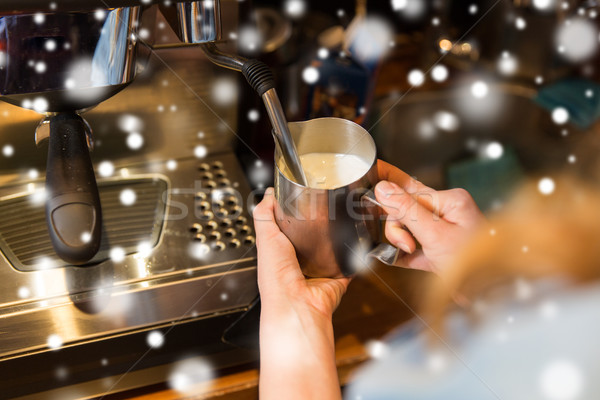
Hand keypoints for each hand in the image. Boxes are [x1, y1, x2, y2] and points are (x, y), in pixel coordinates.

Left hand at [253, 187, 349, 399]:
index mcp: (280, 252)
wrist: (296, 305)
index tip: (306, 196)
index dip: (296, 213)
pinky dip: (355, 255)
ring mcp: (319, 271)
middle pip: (312, 236)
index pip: (289, 227)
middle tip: (329, 205)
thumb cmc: (276, 278)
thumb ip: (264, 216)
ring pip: (331, 249)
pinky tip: (358, 242)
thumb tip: (268, 194)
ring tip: (345, 219)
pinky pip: (349, 264)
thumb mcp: (265, 238)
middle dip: (320, 223)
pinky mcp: (337, 278)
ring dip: (337, 238)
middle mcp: (299, 263)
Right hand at [375, 160, 485, 273]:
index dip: (389, 192)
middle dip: (398, 228)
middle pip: (404, 211)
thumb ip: (406, 211)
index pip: (408, 191)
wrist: (493, 295)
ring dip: (402, 243)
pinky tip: (399, 259)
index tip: (370, 174)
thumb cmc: (475, 264)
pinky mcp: (438, 251)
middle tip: (406, 244)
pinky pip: (412, 248)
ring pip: (406, 230)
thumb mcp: (434, 235)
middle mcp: (446, 212)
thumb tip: (383, 189)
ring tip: (412, 254)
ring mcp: (442, 232)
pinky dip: (405, 255)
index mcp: (449, 201)